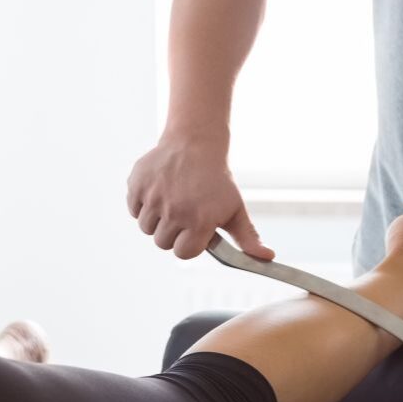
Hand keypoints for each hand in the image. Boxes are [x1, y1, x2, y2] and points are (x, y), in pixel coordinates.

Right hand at [126, 130, 273, 260]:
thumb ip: (248, 238)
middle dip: (173, 232)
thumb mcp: (235, 208)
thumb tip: (268, 259)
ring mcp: (154, 198)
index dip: (189, 243)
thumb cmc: (217, 180)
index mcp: (199, 221)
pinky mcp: (137, 185)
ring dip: (157, 219)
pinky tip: (160, 190)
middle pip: (163, 243)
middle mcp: (175, 211)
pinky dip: (143, 203)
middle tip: (183, 212)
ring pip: (146, 227)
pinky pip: (134, 209)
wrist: (196, 143)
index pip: (183, 253)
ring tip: (172, 200)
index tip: (194, 230)